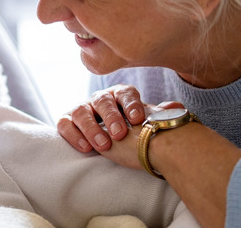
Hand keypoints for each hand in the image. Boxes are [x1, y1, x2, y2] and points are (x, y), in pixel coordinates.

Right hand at [57, 84, 182, 152]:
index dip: (131, 104)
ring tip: (103, 145)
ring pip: (81, 110)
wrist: (112, 143)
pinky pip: (65, 123)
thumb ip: (159, 115)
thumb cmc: (132, 132)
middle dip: (111, 117)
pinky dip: (73, 134)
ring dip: (91, 127)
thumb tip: (176, 107)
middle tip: (120, 134)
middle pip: (103, 100)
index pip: (125, 92)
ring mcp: (82, 109)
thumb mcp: (146, 123)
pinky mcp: (67, 121)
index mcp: (120, 95)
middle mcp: (100, 99)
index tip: (138, 120)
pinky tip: (85, 147)